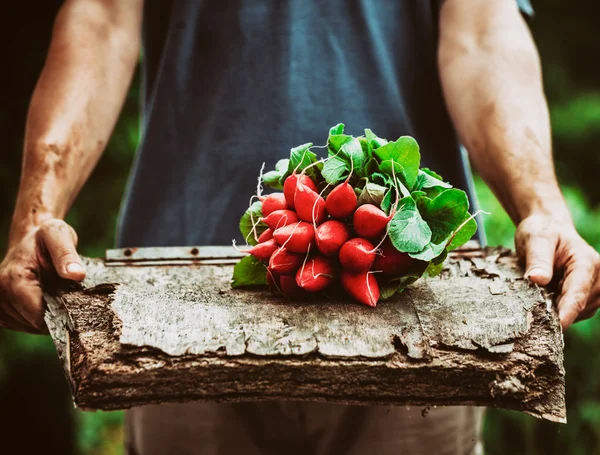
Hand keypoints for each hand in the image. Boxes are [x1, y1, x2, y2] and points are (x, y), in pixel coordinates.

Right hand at [0, 219, 85, 333]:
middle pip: (34, 323)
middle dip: (54, 313)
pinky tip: (45, 300)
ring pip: (29, 326)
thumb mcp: (60, 236)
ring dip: (46, 316)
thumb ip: (67, 255)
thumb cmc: (46, 236)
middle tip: (63, 293)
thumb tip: (77, 274)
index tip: (73, 302)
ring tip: (53, 294)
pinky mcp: (1, 309)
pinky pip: (23, 324)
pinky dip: (37, 317)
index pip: (37, 315)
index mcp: (14, 278)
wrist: (30, 236)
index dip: (60, 314)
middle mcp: (0, 292)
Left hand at [516, 214, 599, 330]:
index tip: (558, 328)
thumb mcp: (535, 240)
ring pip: (578, 312)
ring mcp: (595, 288)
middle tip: (530, 309)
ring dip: (557, 311)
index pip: (578, 293)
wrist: (548, 229)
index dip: (567, 313)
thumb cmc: (542, 232)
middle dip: (557, 312)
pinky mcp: (588, 296)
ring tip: (537, 297)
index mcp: (587, 262)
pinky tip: (544, 300)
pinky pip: (574, 312)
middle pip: (579, 306)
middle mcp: (598, 277)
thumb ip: (538, 259)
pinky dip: (559, 310)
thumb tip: (537, 279)